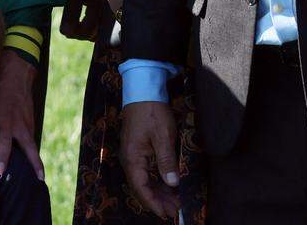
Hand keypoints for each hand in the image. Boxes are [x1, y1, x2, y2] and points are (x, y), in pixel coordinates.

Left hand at [0, 51, 42, 179]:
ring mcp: (19, 124)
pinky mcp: (28, 125)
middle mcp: (6, 121)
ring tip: (35, 178)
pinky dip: (36, 157)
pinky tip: (39, 172)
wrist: (14, 77)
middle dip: (1, 157)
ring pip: (26, 145)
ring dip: (30, 162)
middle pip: (3, 142)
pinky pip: (32, 143)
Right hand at [121, 101, 179, 218]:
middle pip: (141, 187)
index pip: (141, 188)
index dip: (154, 203)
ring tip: (176, 202)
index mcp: (133, 158)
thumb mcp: (163, 136)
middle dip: (158, 201)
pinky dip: (157, 181)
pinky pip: (146, 172)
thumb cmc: (152, 113)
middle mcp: (130, 159)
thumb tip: (172, 183)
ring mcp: (133, 155)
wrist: (142, 93)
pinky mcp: (138, 150)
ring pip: (144, 181)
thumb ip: (166, 161)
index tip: (168, 214)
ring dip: (159, 192)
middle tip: (177, 211)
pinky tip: (170, 185)